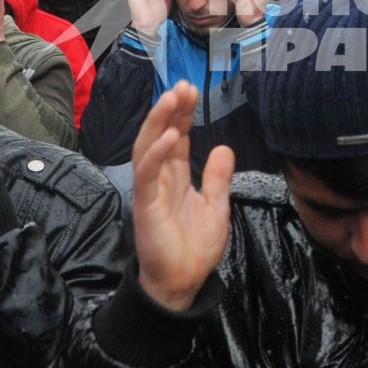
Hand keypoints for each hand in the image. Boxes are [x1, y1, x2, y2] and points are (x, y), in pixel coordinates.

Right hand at [130, 82, 234, 311]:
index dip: (182, 114)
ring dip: (158, 122)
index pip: (176, 138)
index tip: (191, 91)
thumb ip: (217, 178)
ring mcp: (150, 190)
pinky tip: (171, 137)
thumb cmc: (195, 248)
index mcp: (176, 178)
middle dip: (169, 110)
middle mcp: (160, 179)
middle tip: (182, 86)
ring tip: (172, 99)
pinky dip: (157, 154)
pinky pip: (147, 174)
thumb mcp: (216, 207)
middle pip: (160, 136)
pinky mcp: (145, 205)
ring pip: (147, 148)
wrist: (183, 282)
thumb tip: (223, 148)